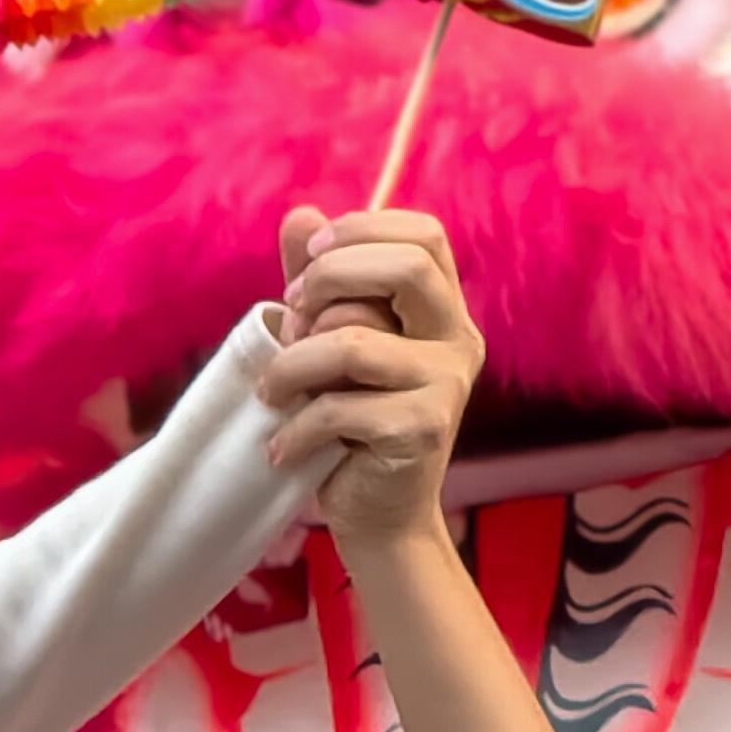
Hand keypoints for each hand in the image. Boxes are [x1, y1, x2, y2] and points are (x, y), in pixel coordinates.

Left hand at [256, 206, 482, 547]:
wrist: (378, 517)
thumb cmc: (349, 426)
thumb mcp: (328, 345)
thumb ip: (319, 284)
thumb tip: (299, 214)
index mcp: (442, 310)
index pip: (424, 236)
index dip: (362, 231)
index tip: (309, 257)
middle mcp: (458, 339)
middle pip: (407, 268)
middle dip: (329, 279)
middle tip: (288, 315)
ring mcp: (446, 384)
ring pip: (355, 341)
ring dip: (294, 362)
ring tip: (272, 391)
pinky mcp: (422, 429)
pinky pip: (340, 406)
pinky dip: (296, 426)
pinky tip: (282, 446)